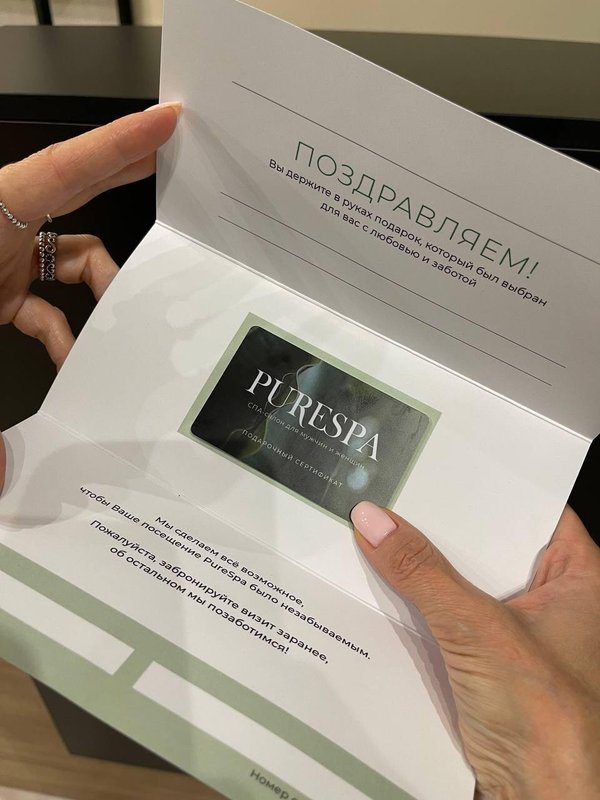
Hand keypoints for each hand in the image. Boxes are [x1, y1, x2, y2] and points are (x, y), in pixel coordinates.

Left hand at [0, 102, 180, 490]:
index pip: (63, 171)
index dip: (118, 144)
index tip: (166, 121)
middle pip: (75, 187)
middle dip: (125, 172)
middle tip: (175, 158)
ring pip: (70, 258)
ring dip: (104, 291)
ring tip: (126, 324)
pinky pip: (46, 303)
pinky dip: (67, 331)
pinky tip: (76, 360)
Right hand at [351, 502, 599, 798]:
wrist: (538, 796)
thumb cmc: (549, 720)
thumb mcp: (480, 629)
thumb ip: (424, 573)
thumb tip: (377, 523)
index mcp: (577, 576)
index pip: (527, 508)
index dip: (484, 485)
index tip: (437, 463)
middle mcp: (548, 596)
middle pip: (486, 544)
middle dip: (440, 526)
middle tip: (394, 493)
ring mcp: (514, 628)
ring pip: (462, 580)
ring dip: (424, 565)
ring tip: (379, 529)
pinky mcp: (485, 656)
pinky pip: (446, 614)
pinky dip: (417, 601)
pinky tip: (382, 582)